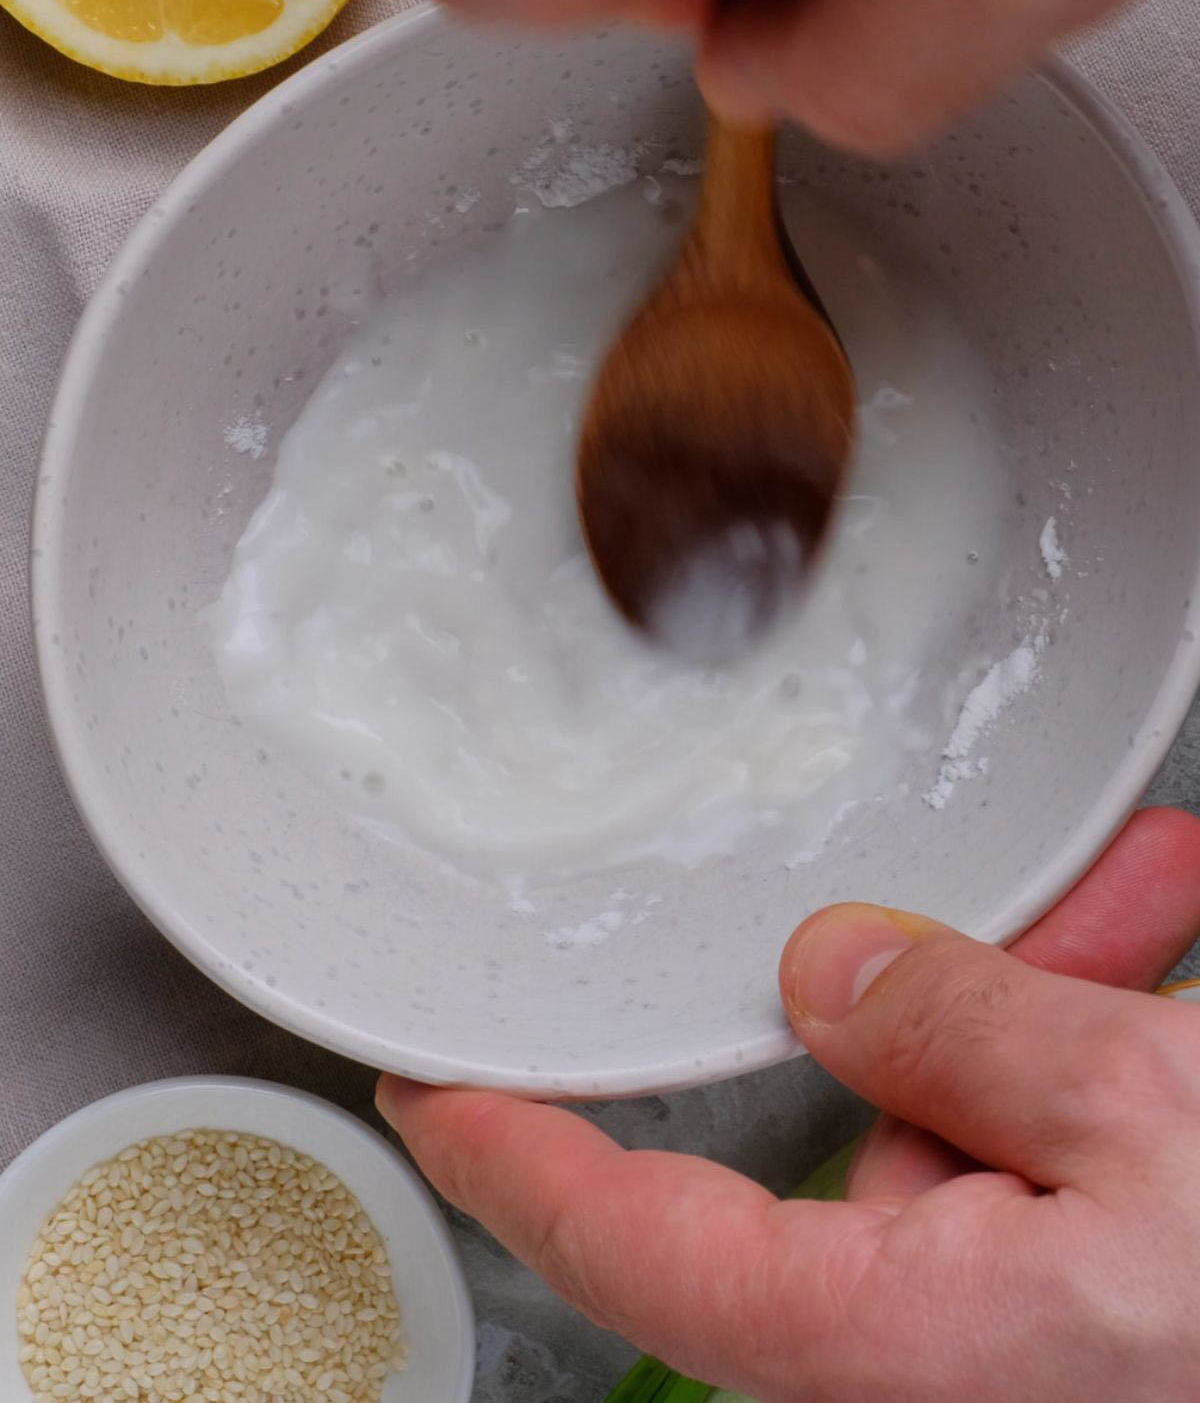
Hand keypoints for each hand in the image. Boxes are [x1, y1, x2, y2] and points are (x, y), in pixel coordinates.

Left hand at [378, 807, 1199, 1401]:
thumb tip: (841, 977)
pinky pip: (1071, 1146)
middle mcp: (955, 1353)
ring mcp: (1032, 1326)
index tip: (433, 1094)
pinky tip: (1173, 949)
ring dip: (1069, 1008)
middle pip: (877, 1135)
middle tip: (1085, 908)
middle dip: (963, 1003)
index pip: (646, 1252)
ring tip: (1166, 922)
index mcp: (920, 1343)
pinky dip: (1116, 1047)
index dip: (520, 1164)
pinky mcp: (1100, 1296)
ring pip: (990, 1121)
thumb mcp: (1162, 1120)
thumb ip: (977, 1039)